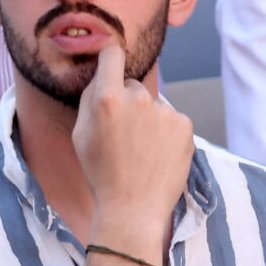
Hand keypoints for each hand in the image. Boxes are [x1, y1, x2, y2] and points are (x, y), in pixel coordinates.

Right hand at [72, 46, 193, 234]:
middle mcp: (139, 98)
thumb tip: (101, 75)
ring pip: (153, 105)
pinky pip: (171, 119)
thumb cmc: (101, 174)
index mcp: (108, 98)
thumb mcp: (80, 135)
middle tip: (123, 134)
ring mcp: (165, 111)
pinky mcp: (185, 125)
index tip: (111, 67)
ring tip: (142, 151)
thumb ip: (89, 99)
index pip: (112, 55)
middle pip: (132, 85)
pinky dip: (166, 133)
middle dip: (127, 102)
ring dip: (148, 119)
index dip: (110, 61)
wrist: (133, 209)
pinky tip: (157, 155)